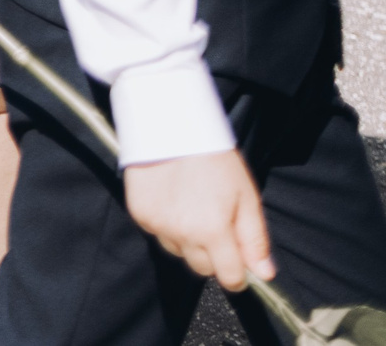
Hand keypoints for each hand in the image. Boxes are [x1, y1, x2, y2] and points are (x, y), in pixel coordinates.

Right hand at [123, 150, 273, 292]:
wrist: (169, 125)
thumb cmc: (214, 158)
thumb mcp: (247, 196)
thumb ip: (255, 240)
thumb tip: (263, 273)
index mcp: (213, 231)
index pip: (228, 278)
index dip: (238, 273)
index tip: (239, 260)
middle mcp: (182, 233)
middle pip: (202, 268)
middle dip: (213, 255)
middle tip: (216, 224)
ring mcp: (157, 225)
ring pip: (179, 251)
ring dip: (188, 240)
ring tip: (192, 208)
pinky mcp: (139, 214)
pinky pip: (158, 234)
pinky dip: (167, 225)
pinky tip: (173, 201)